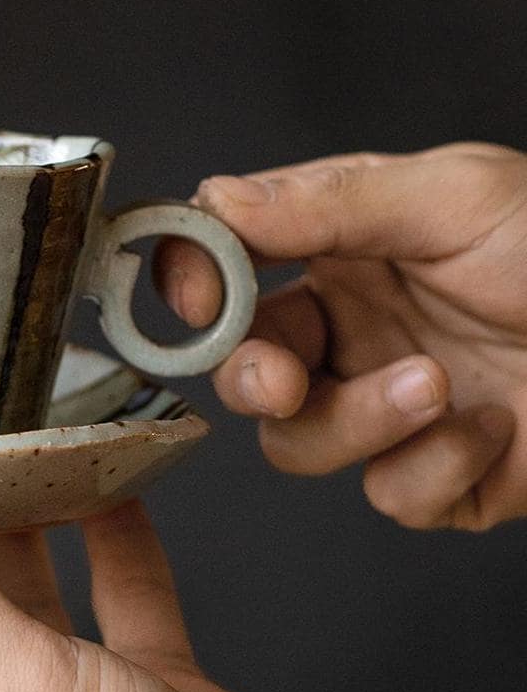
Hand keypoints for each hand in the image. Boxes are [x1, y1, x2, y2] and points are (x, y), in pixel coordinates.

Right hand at [156, 142, 526, 530]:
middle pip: (247, 373)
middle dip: (252, 379)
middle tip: (276, 379)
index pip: (232, 275)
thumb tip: (217, 202)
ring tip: (434, 387)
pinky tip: (496, 427)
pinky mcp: (434, 477)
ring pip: (302, 445)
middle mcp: (354, 337)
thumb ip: (329, 202)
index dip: (196, 286)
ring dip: (356, 422)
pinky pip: (391, 493)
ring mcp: (388, 411)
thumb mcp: (456, 197)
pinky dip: (438, 464)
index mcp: (343, 262)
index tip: (194, 296)